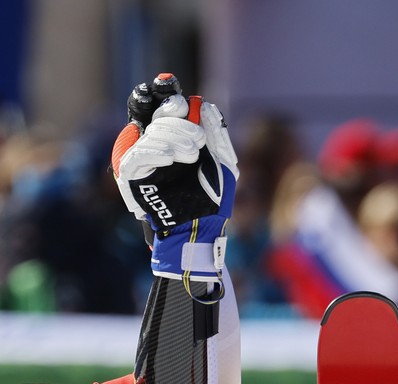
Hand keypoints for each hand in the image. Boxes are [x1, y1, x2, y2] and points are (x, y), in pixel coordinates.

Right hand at [112, 79, 238, 232]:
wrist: (203, 226)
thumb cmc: (214, 197)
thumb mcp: (222, 160)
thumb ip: (216, 132)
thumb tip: (204, 105)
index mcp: (178, 138)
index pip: (167, 108)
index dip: (173, 102)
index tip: (186, 106)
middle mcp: (158, 144)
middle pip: (160, 117)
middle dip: (181, 125)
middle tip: (198, 143)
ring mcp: (145, 158)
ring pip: (152, 133)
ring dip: (174, 140)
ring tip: (191, 156)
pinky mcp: (134, 174)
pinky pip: (137, 154)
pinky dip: (155, 152)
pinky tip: (170, 159)